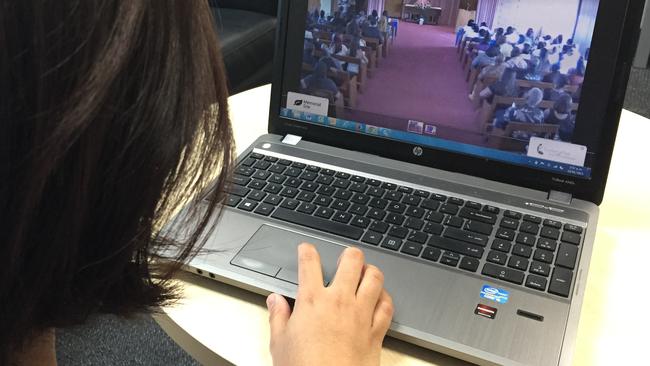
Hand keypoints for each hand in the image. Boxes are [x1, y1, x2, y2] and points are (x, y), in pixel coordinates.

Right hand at [266, 244, 393, 365]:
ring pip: (374, 278)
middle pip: (351, 261)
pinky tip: (381, 297)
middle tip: (345, 256)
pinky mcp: (376, 330)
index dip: (307, 250)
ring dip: (371, 270)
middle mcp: (339, 301)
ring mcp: (361, 314)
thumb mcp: (280, 343)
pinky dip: (385, 297)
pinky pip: (387, 306)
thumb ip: (278, 317)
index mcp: (312, 301)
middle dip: (349, 253)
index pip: (310, 263)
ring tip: (366, 270)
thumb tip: (275, 301)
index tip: (306, 249)